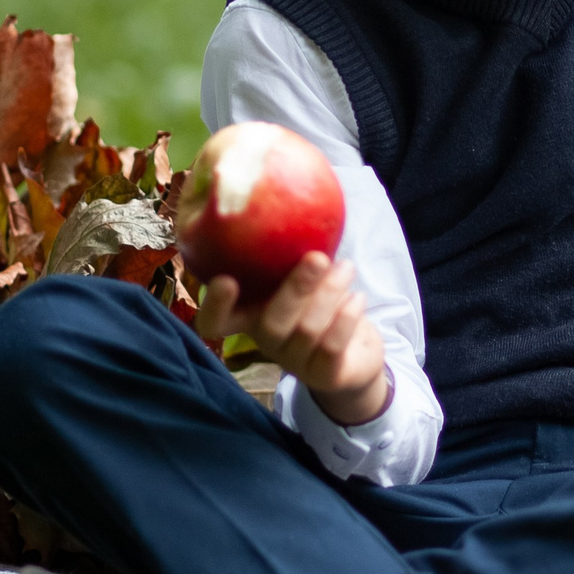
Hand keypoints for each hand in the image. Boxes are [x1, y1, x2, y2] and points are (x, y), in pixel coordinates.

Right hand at [195, 254, 391, 425]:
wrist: (357, 353)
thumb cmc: (321, 304)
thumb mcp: (301, 278)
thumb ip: (289, 255)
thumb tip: (286, 199)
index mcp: (251, 317)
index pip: (216, 323)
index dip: (215, 306)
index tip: (226, 279)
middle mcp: (267, 342)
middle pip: (270, 323)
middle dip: (294, 289)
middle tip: (317, 258)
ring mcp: (295, 362)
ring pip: (307, 330)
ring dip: (330, 293)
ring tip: (347, 267)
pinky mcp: (325, 375)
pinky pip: (332, 346)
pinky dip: (347, 318)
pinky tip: (358, 296)